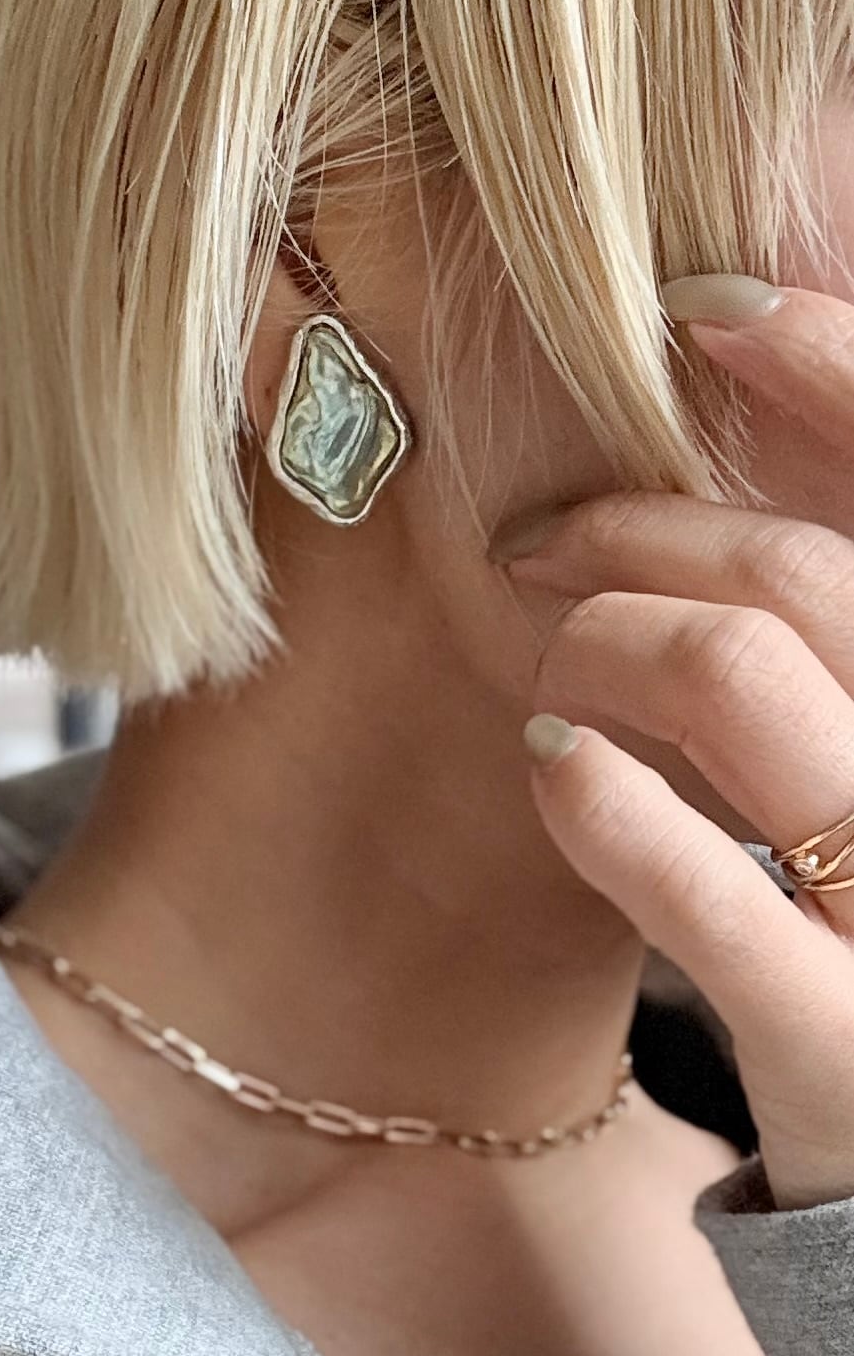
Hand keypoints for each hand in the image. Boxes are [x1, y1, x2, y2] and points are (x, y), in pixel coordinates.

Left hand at [500, 278, 853, 1210]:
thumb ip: (832, 624)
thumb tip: (744, 413)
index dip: (827, 360)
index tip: (700, 310)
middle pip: (800, 571)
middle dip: (641, 527)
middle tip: (534, 540)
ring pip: (741, 675)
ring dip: (609, 639)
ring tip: (553, 670)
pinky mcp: (848, 1045)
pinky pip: (706, 883)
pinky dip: (600, 799)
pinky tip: (553, 764)